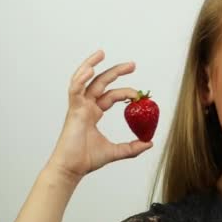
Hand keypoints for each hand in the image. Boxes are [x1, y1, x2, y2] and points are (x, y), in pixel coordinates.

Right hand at [45, 50, 152, 181]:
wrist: (72, 169)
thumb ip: (133, 147)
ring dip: (92, 65)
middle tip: (133, 65)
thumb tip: (149, 143)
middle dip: (116, 71)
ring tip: (102, 53)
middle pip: (100, 83)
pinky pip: (75, 90)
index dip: (126, 92)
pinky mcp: (73, 111)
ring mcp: (78, 107)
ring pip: (84, 80)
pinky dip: (80, 78)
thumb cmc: (87, 160)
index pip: (111, 95)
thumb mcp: (116, 151)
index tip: (140, 95)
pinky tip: (90, 69)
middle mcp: (86, 107)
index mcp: (93, 113)